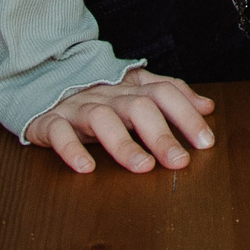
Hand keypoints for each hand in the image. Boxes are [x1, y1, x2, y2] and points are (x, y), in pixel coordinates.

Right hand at [25, 69, 217, 172]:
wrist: (42, 81)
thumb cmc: (98, 96)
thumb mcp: (135, 92)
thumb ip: (171, 96)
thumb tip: (208, 106)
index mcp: (129, 88)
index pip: (164, 93)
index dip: (186, 114)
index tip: (205, 142)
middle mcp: (106, 94)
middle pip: (137, 106)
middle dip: (161, 134)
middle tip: (179, 161)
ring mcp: (77, 106)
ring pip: (102, 118)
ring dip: (124, 143)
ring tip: (143, 166)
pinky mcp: (49, 121)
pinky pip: (59, 132)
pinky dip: (72, 148)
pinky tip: (86, 167)